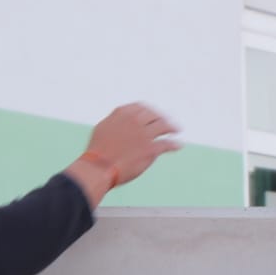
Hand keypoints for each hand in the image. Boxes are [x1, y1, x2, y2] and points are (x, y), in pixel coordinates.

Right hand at [67, 103, 181, 203]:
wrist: (99, 167)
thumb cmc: (98, 151)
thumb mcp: (104, 128)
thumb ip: (116, 121)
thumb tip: (123, 121)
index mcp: (122, 113)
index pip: (141, 107)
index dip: (150, 111)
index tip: (154, 115)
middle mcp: (135, 120)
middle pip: (154, 115)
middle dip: (162, 118)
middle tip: (167, 123)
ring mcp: (144, 134)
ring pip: (163, 126)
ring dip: (172, 127)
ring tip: (176, 130)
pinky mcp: (150, 149)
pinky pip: (167, 144)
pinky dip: (174, 144)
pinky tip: (178, 145)